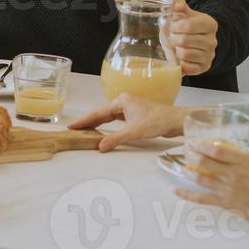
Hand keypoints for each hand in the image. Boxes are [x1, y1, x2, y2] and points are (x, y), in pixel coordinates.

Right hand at [69, 94, 186, 151]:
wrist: (176, 120)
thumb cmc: (157, 121)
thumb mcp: (134, 132)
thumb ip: (115, 139)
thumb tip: (100, 146)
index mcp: (122, 101)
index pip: (98, 112)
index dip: (85, 120)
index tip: (72, 125)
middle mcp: (125, 102)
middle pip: (102, 113)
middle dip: (89, 121)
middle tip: (75, 129)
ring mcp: (131, 108)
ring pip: (110, 116)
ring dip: (99, 123)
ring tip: (86, 131)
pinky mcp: (136, 114)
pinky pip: (117, 120)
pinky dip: (109, 125)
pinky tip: (104, 130)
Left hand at [168, 0, 218, 75]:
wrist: (193, 41)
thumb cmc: (185, 26)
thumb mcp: (183, 12)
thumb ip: (177, 3)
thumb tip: (175, 2)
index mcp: (210, 24)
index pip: (188, 26)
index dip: (175, 26)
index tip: (172, 26)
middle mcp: (213, 41)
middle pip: (184, 41)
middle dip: (173, 38)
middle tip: (172, 37)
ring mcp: (209, 55)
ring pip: (184, 54)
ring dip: (175, 51)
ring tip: (177, 47)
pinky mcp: (204, 68)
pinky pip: (186, 68)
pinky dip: (179, 63)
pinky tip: (180, 57)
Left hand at [177, 141, 248, 244]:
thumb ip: (245, 157)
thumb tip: (229, 149)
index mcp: (244, 163)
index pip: (218, 151)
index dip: (202, 145)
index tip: (194, 141)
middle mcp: (234, 175)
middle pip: (205, 163)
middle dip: (192, 155)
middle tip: (185, 150)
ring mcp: (228, 190)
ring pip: (201, 179)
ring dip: (188, 171)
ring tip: (181, 165)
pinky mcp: (225, 203)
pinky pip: (202, 199)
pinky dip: (188, 195)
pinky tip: (177, 190)